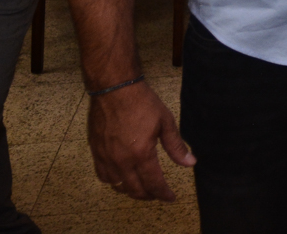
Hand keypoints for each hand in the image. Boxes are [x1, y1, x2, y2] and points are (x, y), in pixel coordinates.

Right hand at [87, 81, 195, 200]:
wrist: (114, 89)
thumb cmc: (143, 103)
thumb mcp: (165, 122)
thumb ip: (176, 146)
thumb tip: (190, 163)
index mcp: (141, 155)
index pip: (154, 184)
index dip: (163, 194)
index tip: (171, 198)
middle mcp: (121, 161)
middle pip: (135, 189)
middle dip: (149, 195)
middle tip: (158, 194)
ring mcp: (106, 157)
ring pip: (118, 186)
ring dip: (131, 190)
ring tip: (142, 188)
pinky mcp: (96, 151)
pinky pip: (103, 176)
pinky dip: (114, 182)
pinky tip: (121, 178)